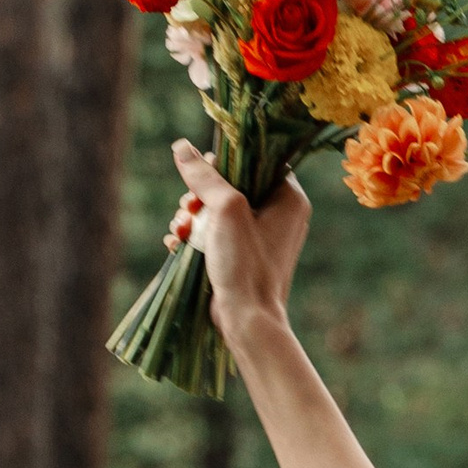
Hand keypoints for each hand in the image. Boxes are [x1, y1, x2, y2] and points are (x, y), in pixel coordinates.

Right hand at [171, 143, 310, 342]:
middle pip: (231, 186)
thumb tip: (181, 147)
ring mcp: (260, 238)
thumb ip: (205, 176)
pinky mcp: (241, 257)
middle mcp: (279, 215)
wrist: (248, 321)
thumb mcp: (226, 210)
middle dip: (201, 195)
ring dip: (191, 216)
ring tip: (180, 230)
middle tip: (188, 208)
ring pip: (218, 210)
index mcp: (289, 198)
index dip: (226, 164)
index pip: (257, 162)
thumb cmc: (246, 264)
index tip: (205, 174)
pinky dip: (194, 236)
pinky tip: (177, 244)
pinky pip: (215, 234)